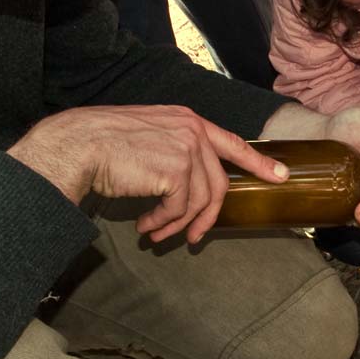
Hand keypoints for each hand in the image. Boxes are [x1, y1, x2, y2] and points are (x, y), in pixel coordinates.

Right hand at [8, 105, 288, 243]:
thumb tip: (186, 187)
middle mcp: (192, 130)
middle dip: (207, 217)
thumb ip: (172, 152)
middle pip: (218, 183)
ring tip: (157, 234)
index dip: (257, 161)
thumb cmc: (102, 145)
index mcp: (186, 119)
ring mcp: (187, 148)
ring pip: (200, 200)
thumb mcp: (146, 138)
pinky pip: (181, 207)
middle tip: (193, 239)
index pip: (231, 142)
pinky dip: (164, 222)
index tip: (280, 175)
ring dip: (178, 224)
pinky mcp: (177, 169)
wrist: (78, 146)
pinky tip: (146, 226)